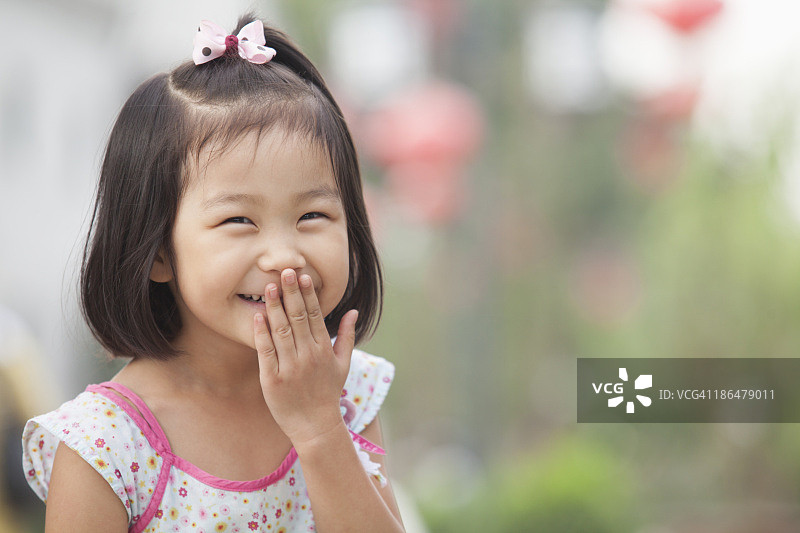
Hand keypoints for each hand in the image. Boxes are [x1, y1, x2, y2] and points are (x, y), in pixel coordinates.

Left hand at [253, 268, 357, 445]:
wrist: (315, 426)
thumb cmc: (328, 393)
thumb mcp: (343, 364)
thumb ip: (346, 336)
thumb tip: (353, 311)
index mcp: (324, 349)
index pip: (315, 315)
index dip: (308, 294)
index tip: (302, 276)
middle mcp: (308, 355)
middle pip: (298, 317)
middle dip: (291, 293)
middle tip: (284, 271)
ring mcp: (290, 367)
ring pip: (281, 330)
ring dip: (275, 307)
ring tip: (269, 287)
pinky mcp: (273, 379)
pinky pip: (266, 352)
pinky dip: (262, 333)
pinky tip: (258, 317)